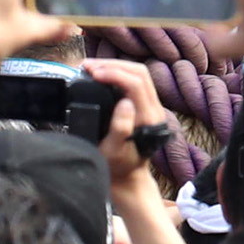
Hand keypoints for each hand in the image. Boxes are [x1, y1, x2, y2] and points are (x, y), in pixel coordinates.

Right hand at [80, 57, 169, 188]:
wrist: (128, 178)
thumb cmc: (117, 167)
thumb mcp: (114, 151)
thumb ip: (120, 128)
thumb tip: (125, 102)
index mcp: (148, 118)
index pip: (136, 82)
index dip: (114, 73)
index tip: (92, 73)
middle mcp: (154, 109)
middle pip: (139, 72)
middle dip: (113, 65)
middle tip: (88, 66)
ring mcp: (152, 106)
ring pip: (138, 74)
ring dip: (116, 67)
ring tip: (92, 68)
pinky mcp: (145, 106)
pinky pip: (135, 81)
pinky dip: (118, 74)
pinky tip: (103, 76)